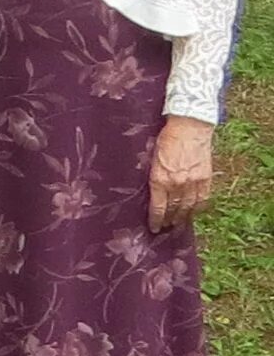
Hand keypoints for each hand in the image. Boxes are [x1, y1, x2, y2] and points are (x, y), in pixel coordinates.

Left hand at [149, 115, 214, 230]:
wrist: (189, 127)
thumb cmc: (166, 138)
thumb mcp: (151, 157)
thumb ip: (152, 175)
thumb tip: (148, 191)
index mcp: (160, 179)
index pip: (158, 208)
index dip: (156, 220)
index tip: (154, 228)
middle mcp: (177, 184)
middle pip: (173, 209)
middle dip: (169, 220)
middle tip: (166, 227)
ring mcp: (193, 182)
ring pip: (189, 207)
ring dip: (183, 217)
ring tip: (178, 223)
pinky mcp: (205, 177)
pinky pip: (203, 199)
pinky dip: (198, 208)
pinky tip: (194, 212)